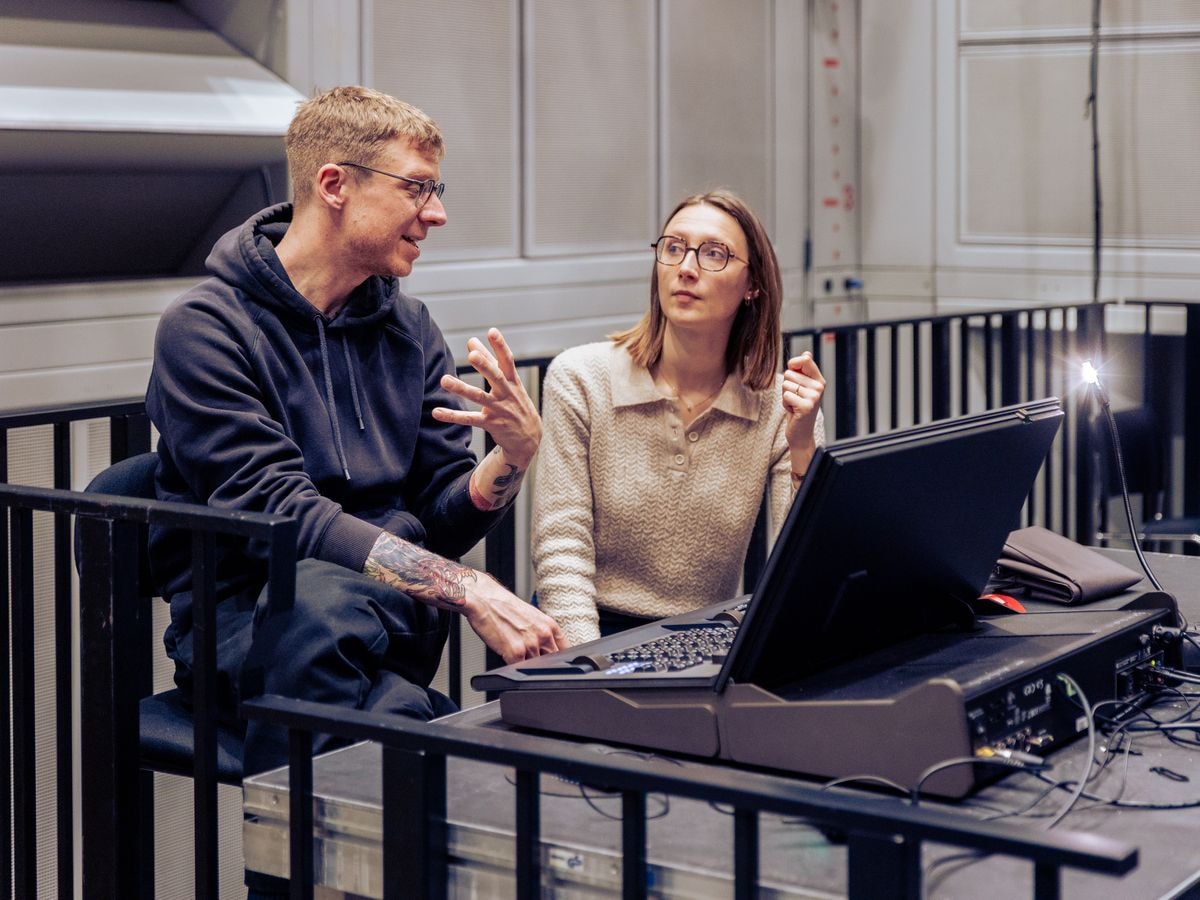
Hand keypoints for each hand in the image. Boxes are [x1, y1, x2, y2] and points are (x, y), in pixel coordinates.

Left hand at [433, 328, 541, 467]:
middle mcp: (507, 393)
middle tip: (472, 356)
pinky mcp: (491, 424)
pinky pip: (469, 419)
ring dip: (462, 389)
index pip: (508, 361)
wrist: (529, 438)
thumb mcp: (509, 383)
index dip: (500, 346)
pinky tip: (437, 412)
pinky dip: (453, 416)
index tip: (492, 332)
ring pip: (479, 398)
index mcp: (512, 381)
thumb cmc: (516, 404)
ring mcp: (499, 409)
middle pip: (496, 377)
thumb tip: (472, 341)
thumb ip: (489, 361)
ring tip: (444, 380)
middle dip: (485, 366)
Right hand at [462, 575, 569, 661]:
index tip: (558, 663)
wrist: (484, 599)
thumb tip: (548, 650)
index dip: (562, 659)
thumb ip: (542, 633)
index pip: (566, 650)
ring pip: (536, 666)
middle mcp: (543, 634)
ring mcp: (530, 645)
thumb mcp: (532, 617)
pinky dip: (514, 668)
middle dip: (544, 664)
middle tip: (532, 659)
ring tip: (515, 654)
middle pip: (552, 660)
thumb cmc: (504, 607)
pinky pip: (519, 670)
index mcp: (549, 625)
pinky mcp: (514, 653)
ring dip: (527, 665)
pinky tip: (507, 658)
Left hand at [782, 351, 824, 452]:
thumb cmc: (798, 408)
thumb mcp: (801, 387)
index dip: (792, 365)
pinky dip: (785, 404)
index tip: (793, 377)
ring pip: (786, 385)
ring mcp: (814, 397)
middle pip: (790, 373)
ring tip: (794, 405)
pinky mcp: (807, 406)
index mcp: (819, 380)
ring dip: (785, 396)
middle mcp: (819, 387)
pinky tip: (793, 411)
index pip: (804, 359)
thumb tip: (807, 353)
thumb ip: (803, 370)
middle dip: (787, 387)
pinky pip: (785, 396)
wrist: (801, 433)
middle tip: (795, 399)